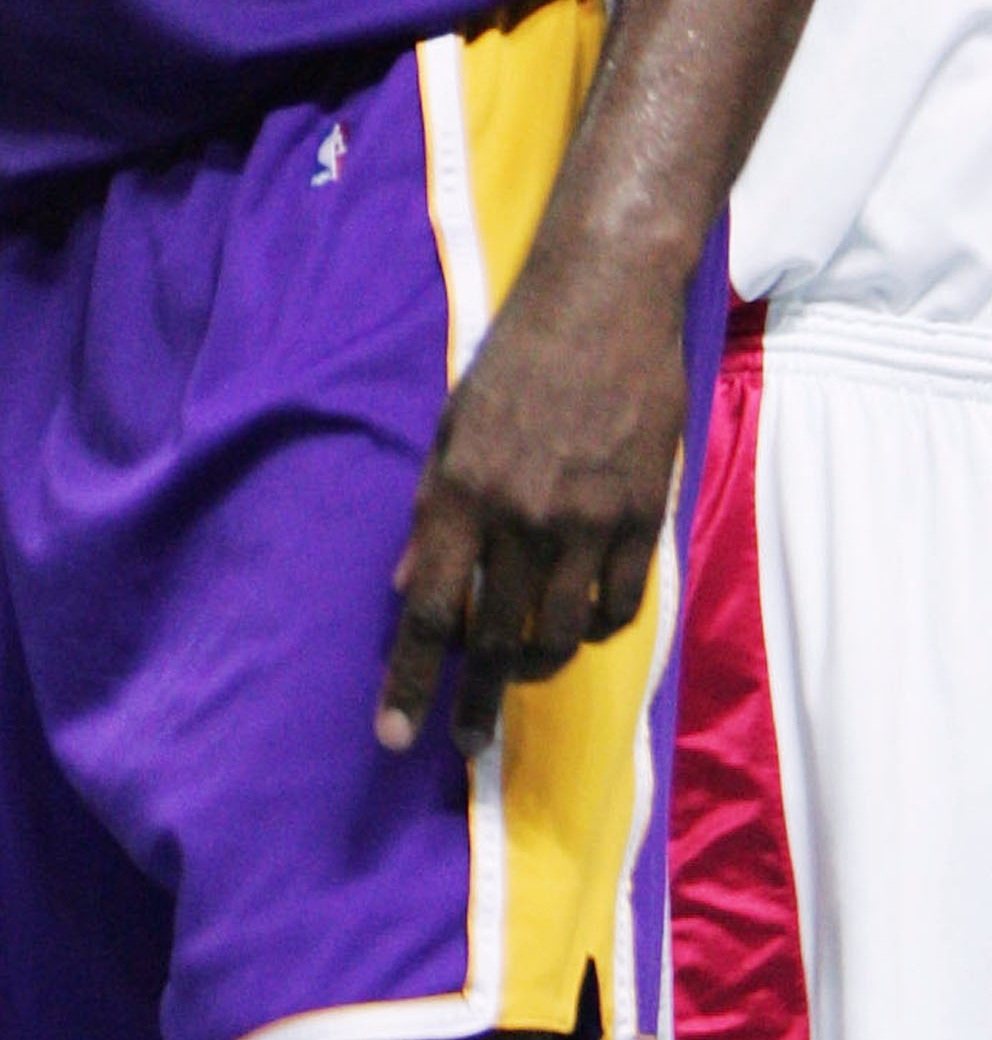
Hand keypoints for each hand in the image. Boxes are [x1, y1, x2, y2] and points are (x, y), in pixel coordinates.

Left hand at [375, 256, 686, 759]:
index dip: (408, 682)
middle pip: (496, 641)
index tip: (396, 739)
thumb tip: (408, 587)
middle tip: (465, 737)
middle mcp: (524, 516)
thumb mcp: (453, 424)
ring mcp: (589, 521)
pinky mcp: (642, 516)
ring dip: (534, 663)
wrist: (606, 300)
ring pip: (561, 635)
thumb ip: (432, 512)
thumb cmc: (517, 354)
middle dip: (476, 702)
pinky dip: (592, 625)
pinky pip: (617, 606)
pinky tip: (576, 619)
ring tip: (518, 666)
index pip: (430, 612)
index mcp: (464, 489)